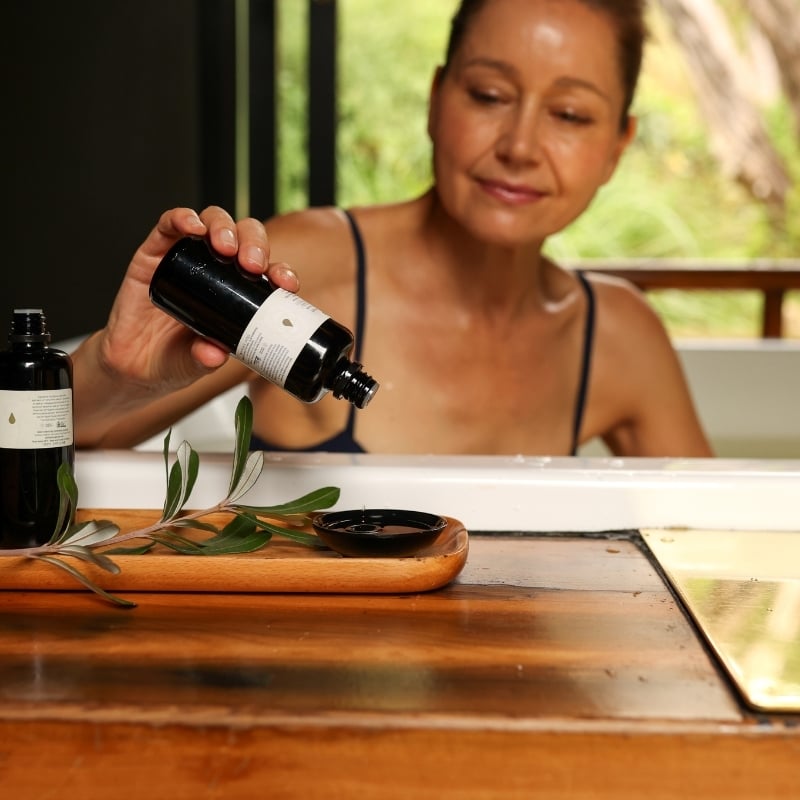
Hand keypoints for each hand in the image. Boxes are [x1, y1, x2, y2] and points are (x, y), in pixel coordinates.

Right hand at [96, 206, 299, 392]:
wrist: (133, 363)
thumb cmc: (174, 359)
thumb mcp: (196, 364)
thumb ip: (205, 359)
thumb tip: (216, 353)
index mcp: (240, 293)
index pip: (268, 272)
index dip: (281, 272)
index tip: (286, 284)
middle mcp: (218, 270)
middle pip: (245, 238)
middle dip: (254, 243)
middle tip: (252, 264)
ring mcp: (187, 257)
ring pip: (214, 223)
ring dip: (224, 228)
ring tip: (226, 247)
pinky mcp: (155, 251)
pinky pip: (170, 224)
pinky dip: (183, 218)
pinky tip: (192, 227)